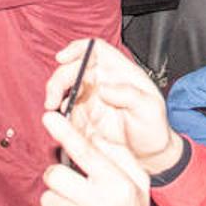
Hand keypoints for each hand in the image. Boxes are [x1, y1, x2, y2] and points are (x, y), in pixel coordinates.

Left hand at [41, 112, 148, 205]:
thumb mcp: (138, 185)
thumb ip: (119, 156)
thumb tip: (94, 136)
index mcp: (119, 184)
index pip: (86, 152)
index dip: (65, 132)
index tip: (48, 116)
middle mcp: (101, 203)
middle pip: (55, 174)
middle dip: (59, 178)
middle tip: (73, 186)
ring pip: (47, 198)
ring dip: (57, 202)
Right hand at [44, 38, 181, 175]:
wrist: (149, 157)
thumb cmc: (154, 129)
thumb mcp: (149, 109)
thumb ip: (129, 95)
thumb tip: (104, 87)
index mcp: (120, 72)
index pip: (96, 50)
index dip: (79, 49)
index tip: (64, 57)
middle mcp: (102, 82)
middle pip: (75, 67)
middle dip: (60, 77)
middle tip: (53, 95)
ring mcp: (90, 99)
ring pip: (65, 86)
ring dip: (54, 92)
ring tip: (52, 107)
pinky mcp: (81, 118)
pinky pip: (63, 109)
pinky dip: (56, 112)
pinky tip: (58, 119)